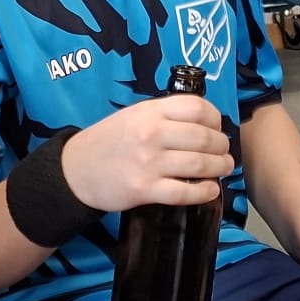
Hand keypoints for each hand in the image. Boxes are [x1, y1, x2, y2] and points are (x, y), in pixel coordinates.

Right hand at [61, 96, 231, 211]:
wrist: (75, 170)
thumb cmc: (108, 141)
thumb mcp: (132, 116)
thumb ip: (163, 115)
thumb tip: (203, 123)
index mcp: (149, 112)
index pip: (197, 108)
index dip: (215, 118)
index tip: (217, 127)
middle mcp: (150, 134)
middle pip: (204, 138)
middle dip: (222, 146)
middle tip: (225, 152)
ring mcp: (148, 163)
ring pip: (200, 165)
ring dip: (219, 168)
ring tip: (223, 168)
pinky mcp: (144, 189)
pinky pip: (185, 192)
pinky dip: (205, 192)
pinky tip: (210, 190)